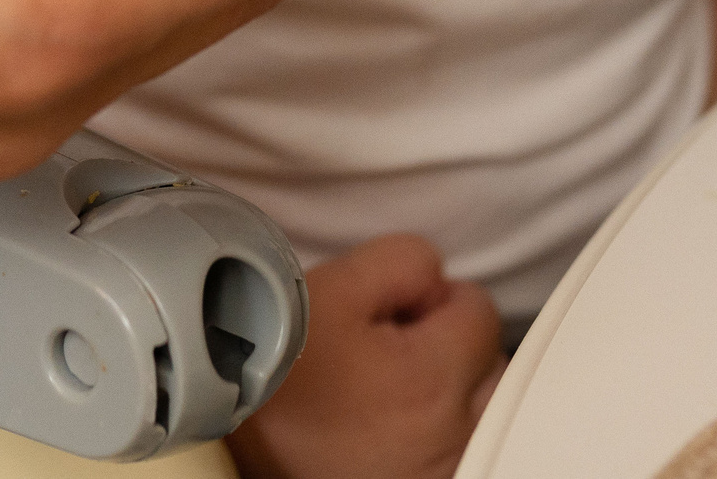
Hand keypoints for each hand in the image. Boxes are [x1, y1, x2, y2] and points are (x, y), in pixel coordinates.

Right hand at [228, 234, 504, 478]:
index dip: (429, 299)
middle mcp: (450, 436)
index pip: (477, 308)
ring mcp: (442, 471)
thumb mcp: (331, 286)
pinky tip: (392, 428)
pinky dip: (436, 432)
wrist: (229, 435)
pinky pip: (457, 446)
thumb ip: (403, 259)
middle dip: (446, 347)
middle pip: (486, 362)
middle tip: (381, 354)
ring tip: (385, 394)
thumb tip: (436, 274)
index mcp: (433, 378)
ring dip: (447, 392)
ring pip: (477, 408)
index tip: (386, 316)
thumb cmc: (275, 366)